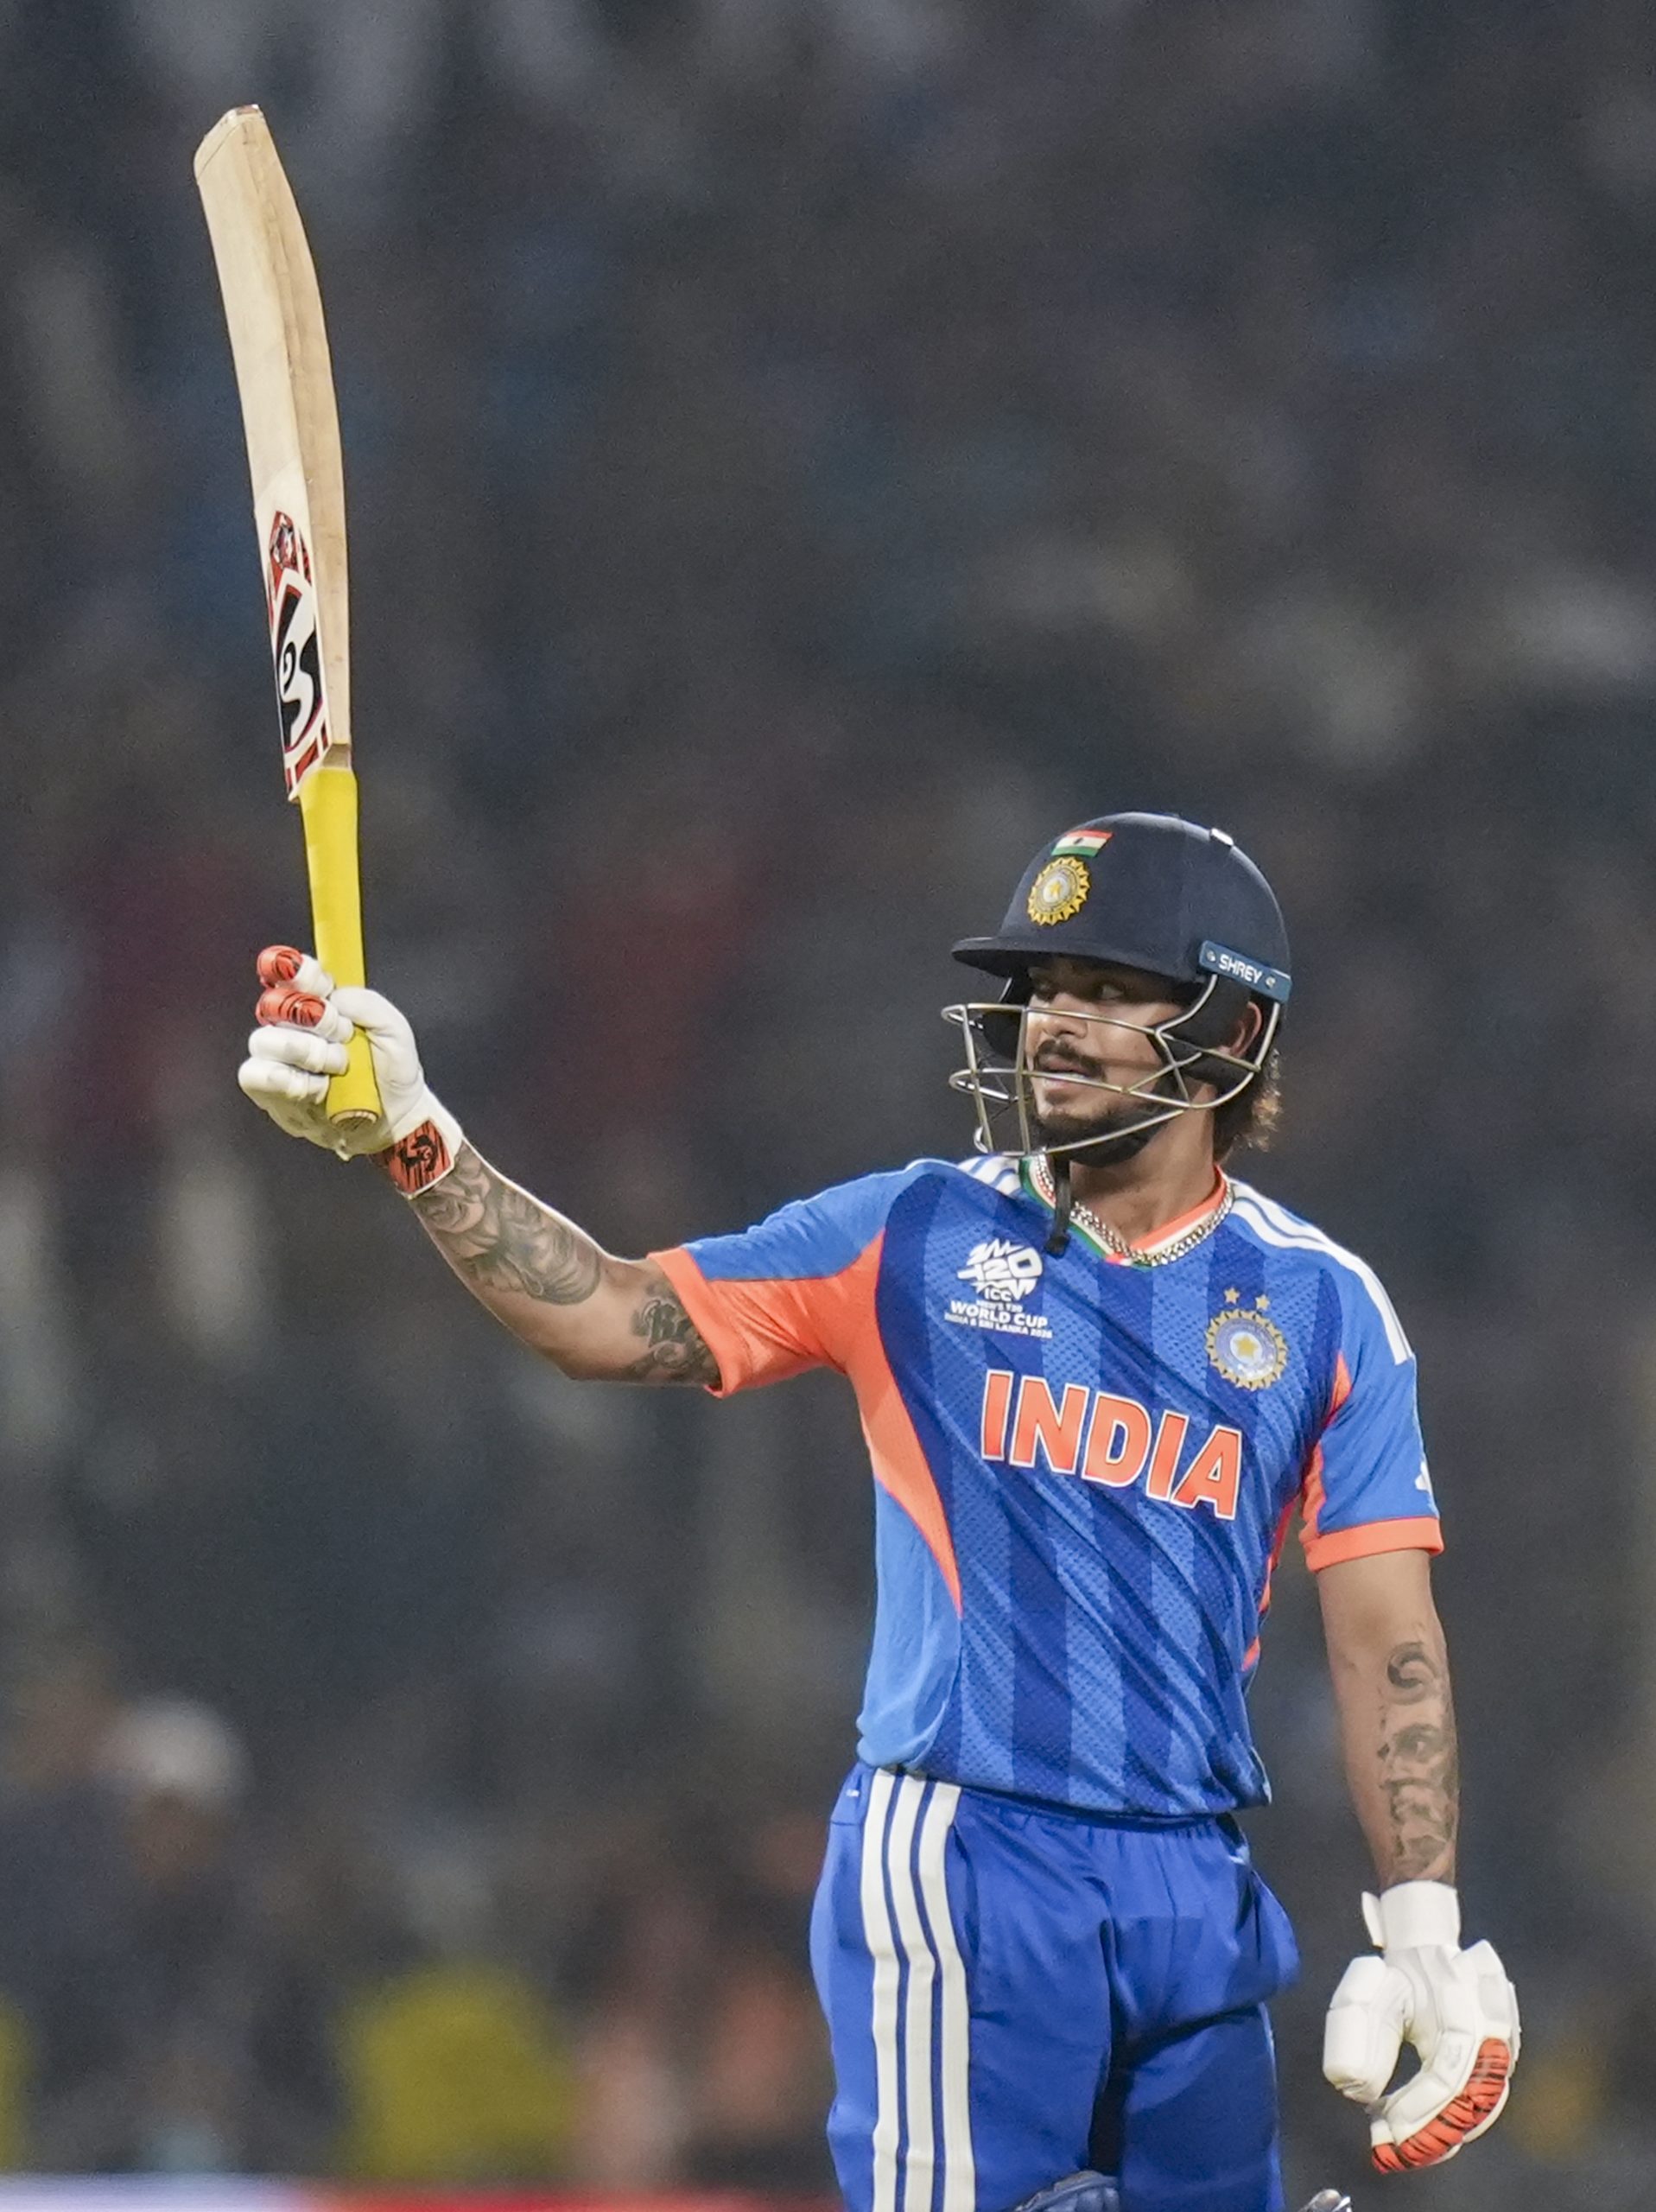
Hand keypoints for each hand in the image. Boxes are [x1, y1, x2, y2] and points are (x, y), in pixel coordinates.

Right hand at [238, 948, 461, 1186]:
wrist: (393, 1117)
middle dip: (312, 1018)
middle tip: (342, 1034)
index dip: (298, 972)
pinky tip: (314, 1088)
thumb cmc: (390, 1069)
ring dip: (304, 1052)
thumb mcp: (394, 1030)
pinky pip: (254, 1075)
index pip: (293, 973)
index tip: (317, 982)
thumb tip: (333, 998)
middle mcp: (291, 1024)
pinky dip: (285, 1081)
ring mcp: (277, 1057)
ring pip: (264, 1040)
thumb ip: (367, 1003)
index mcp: (319, 1002)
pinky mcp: (269, 1091)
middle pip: (275, 1003)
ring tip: (336, 1067)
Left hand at [1323, 1882, 1517, 2172]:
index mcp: (1465, 2009)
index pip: (1449, 2076)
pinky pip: (1481, 2107)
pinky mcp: (1499, 2067)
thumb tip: (1359, 2090)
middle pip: (1474, 2102)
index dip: (1419, 2107)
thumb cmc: (1400, 1976)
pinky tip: (1419, 2134)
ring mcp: (1503, 2051)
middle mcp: (1495, 2035)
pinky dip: (1451, 2126)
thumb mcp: (1371, 1992)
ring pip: (1481, 2110)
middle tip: (1394, 2147)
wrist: (1432, 1957)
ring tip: (1402, 2145)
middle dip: (1433, 2132)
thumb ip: (1359, 2034)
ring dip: (1442, 2135)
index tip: (1385, 2123)